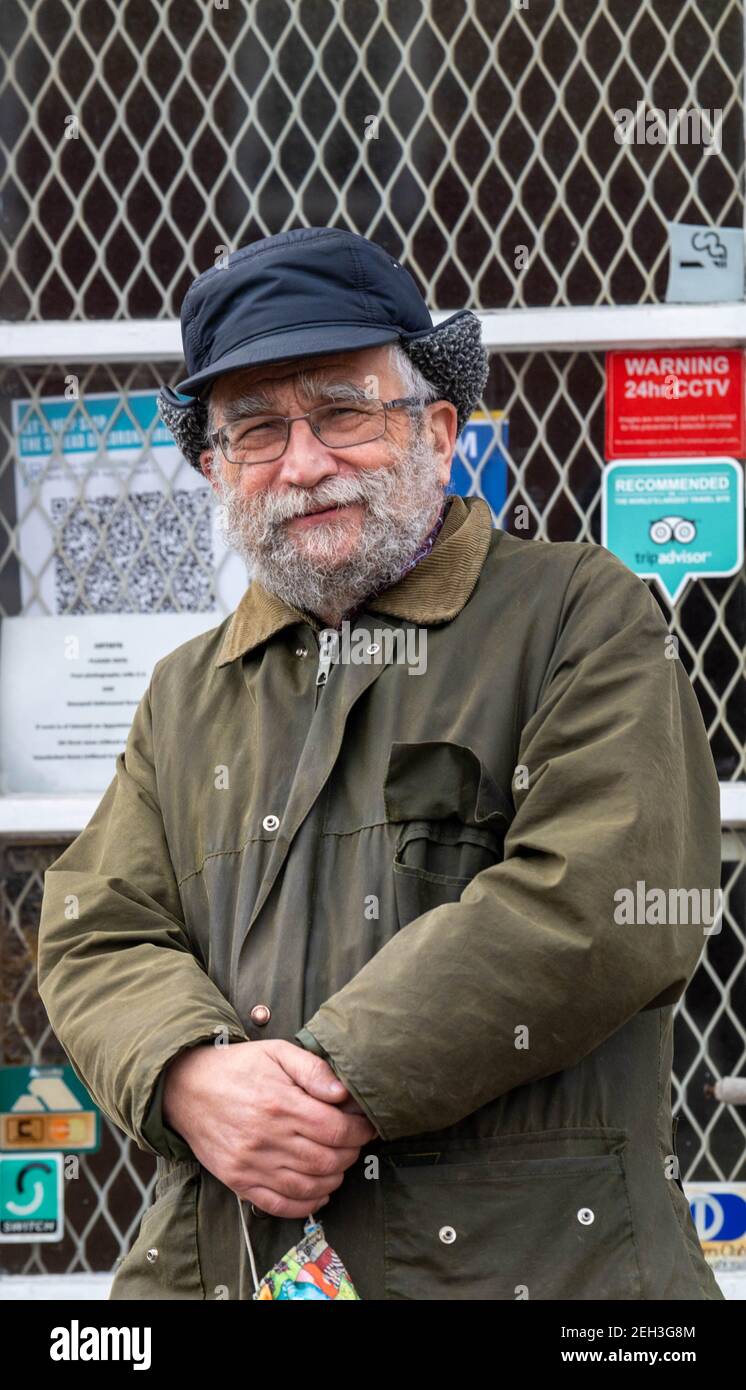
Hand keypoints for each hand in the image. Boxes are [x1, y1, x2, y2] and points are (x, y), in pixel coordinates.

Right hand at [162, 1039, 377, 1218]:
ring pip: (308, 1186)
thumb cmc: (237, 1067)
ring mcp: (251, 1164)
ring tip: (339, 1164)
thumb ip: (312, 1069)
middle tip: (355, 1143)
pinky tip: (318, 1192)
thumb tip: (343, 1092)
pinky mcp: (238, 1181)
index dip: (360, 1131)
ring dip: (334, 1179)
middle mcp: (266, 1138)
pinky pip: (280, 1205)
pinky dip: (306, 1205)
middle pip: (327, 1160)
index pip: (336, 1129)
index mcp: (279, 1103)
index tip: (366, 1126)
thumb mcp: (277, 1052)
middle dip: (351, 1154)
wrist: (185, 1087)